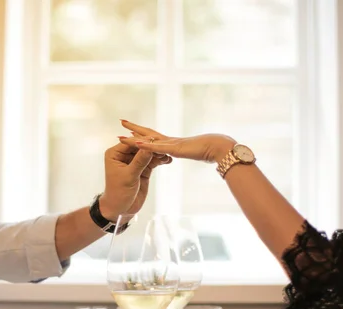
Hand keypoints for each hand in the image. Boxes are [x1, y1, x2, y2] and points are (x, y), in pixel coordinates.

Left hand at [99, 141, 171, 220]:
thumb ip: (140, 161)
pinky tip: (167, 160)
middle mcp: (124, 155)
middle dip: (152, 147)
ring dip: (158, 154)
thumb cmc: (118, 193)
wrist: (121, 209)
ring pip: (148, 154)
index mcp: (115, 154)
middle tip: (164, 147)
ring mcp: (134, 162)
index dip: (142, 141)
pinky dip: (159, 161)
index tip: (155, 140)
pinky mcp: (143, 169)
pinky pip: (152, 162)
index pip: (130, 143)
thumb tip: (149, 147)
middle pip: (140, 147)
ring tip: (168, 154)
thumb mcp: (129, 176)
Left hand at [118, 120, 236, 162]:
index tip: (131, 130)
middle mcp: (171, 141)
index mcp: (175, 144)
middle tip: (121, 121)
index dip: (143, 134)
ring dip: (134, 137)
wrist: (222, 147)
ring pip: (149, 140)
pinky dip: (144, 146)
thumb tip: (194, 152)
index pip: (155, 138)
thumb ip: (194, 152)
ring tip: (120, 131)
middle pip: (148, 133)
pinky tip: (133, 143)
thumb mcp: (200, 154)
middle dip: (134, 128)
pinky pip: (156, 148)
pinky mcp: (175, 149)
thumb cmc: (214, 150)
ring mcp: (172, 144)